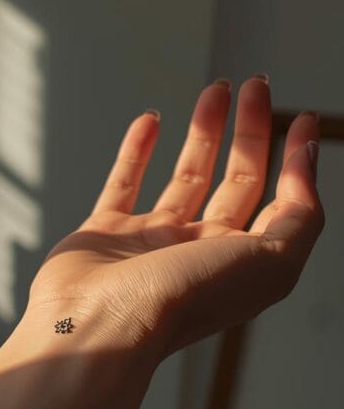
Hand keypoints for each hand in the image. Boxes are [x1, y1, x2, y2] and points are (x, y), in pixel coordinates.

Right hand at [28, 76, 324, 359]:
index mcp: (241, 263)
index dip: (296, 160)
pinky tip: (151, 120)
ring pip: (185, 177)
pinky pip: (123, 184)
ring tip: (215, 90)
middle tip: (255, 87)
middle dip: (250, 132)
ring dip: (203, 132)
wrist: (103, 321)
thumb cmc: (185, 299)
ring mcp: (151, 243)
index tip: (303, 118)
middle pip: (236, 182)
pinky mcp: (104, 235)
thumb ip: (301, 215)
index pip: (280, 202)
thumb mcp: (272, 262)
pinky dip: (136, 151)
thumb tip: (304, 161)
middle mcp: (199, 254)